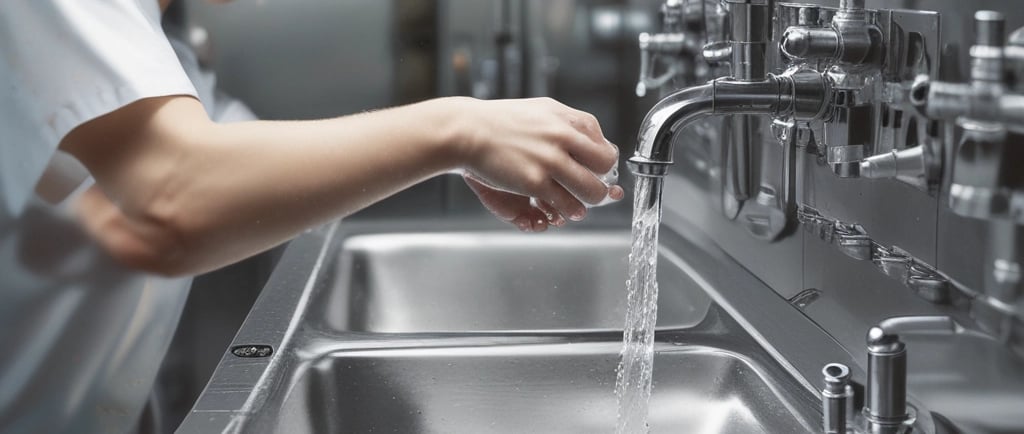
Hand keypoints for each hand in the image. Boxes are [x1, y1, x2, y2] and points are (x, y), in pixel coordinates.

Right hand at [451, 97, 624, 230]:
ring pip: (592, 189)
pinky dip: (571, 210)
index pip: (603, 143)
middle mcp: (562, 136)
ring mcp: (550, 159)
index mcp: (565, 118)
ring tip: (582, 202)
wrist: (467, 131)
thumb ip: (568, 124)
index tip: (596, 170)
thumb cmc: (500, 122)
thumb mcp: (541, 111)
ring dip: (591, 200)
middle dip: (603, 180)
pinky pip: (567, 203)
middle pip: (604, 165)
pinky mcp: (535, 181)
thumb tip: (594, 140)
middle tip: (595, 187)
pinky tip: (568, 210)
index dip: (603, 161)